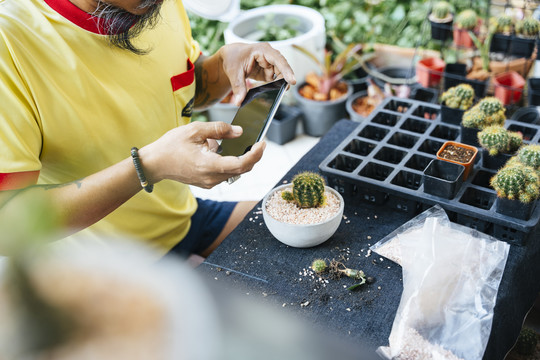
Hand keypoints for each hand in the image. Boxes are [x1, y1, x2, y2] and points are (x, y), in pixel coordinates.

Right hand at [139, 122, 265, 187]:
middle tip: (258, 142)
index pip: (241, 164)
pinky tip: (221, 151)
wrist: (155, 164)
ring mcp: (209, 183)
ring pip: (234, 172)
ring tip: (236, 144)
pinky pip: (225, 173)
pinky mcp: (207, 183)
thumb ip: (219, 130)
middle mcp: (211, 178)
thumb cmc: (171, 146)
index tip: (263, 143)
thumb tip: (239, 132)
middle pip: (242, 170)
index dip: (255, 154)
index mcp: (209, 165)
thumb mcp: (194, 130)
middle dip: (252, 156)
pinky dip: (230, 163)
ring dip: (240, 159)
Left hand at [219, 43, 295, 105]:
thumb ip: (238, 87)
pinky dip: (273, 86)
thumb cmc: (232, 58)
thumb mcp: (234, 72)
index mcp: (262, 50)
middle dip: (284, 79)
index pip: (278, 59)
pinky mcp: (268, 72)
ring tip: (277, 92)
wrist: (229, 57)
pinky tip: (271, 90)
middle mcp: (269, 56)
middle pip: (282, 68)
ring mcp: (269, 64)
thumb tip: (239, 102)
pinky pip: (274, 80)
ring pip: (280, 75)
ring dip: (278, 84)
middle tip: (284, 91)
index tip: (292, 80)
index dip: (286, 70)